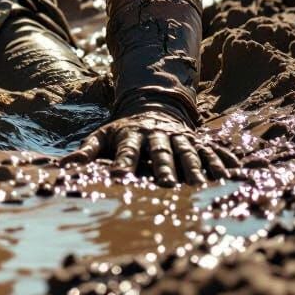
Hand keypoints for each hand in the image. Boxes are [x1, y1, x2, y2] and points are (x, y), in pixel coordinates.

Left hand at [60, 111, 239, 186]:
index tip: (120, 178)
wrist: (152, 107)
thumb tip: (62, 167)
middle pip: (160, 152)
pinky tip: (233, 174)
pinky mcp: (197, 140)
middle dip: (164, 168)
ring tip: (202, 186)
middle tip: (167, 186)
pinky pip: (211, 151)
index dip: (123, 164)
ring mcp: (179, 137)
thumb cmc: (123, 131)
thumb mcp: (102, 136)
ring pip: (188, 152)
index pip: (126, 151)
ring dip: (196, 168)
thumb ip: (86, 151)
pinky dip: (222, 161)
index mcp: (131, 135)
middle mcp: (157, 135)